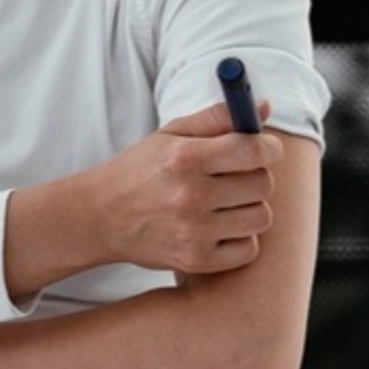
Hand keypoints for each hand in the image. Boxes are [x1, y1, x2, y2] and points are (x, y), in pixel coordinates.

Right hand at [87, 99, 284, 274]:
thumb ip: (218, 118)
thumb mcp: (172, 134)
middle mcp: (190, 196)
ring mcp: (194, 233)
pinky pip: (249, 249)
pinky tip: (219, 226)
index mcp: (185, 158)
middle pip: (263, 184)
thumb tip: (264, 107)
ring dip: (249, 208)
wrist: (100, 217)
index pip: (253, 150)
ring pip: (261, 217)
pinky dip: (241, 238)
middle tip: (236, 175)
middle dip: (255, 176)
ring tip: (225, 202)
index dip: (268, 147)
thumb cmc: (141, 170)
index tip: (265, 148)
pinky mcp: (196, 261)